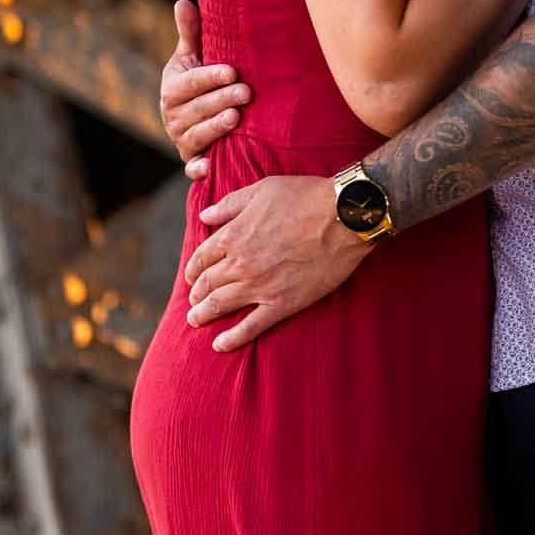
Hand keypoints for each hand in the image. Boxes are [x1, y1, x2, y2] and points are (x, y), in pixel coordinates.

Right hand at [159, 0, 250, 180]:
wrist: (196, 116)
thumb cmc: (199, 79)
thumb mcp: (192, 57)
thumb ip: (191, 33)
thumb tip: (183, 1)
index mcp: (172, 88)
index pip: (190, 82)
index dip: (210, 77)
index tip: (232, 71)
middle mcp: (172, 115)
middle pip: (196, 109)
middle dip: (220, 100)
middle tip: (246, 92)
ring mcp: (181, 139)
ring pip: (196, 135)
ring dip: (215, 128)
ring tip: (236, 118)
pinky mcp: (191, 160)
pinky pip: (192, 168)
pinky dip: (198, 170)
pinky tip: (209, 168)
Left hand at [183, 175, 372, 349]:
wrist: (343, 217)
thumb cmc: (305, 197)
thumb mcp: (262, 190)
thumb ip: (230, 204)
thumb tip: (204, 215)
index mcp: (233, 235)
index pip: (201, 257)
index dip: (193, 268)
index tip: (191, 275)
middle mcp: (240, 263)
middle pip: (207, 283)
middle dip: (196, 293)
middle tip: (193, 300)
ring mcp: (259, 286)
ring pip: (221, 305)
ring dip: (203, 314)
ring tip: (196, 320)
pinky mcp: (282, 304)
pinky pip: (251, 327)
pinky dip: (232, 338)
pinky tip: (220, 345)